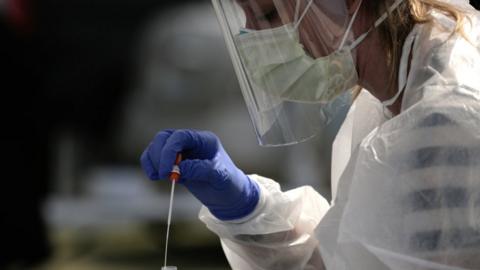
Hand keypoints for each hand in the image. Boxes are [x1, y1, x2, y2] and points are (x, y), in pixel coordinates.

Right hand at [140, 129, 259, 220]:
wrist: (229, 196)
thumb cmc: (228, 184)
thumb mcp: (220, 178)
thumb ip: (201, 170)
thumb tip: (179, 168)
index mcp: (204, 140)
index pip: (180, 137)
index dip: (169, 151)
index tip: (167, 171)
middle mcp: (191, 142)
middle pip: (165, 138)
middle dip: (160, 155)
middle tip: (164, 175)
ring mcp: (181, 151)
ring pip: (157, 146)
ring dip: (153, 160)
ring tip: (160, 176)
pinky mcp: (174, 162)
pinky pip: (155, 157)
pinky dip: (150, 165)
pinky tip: (155, 177)